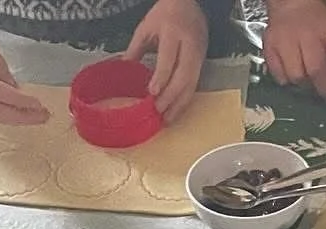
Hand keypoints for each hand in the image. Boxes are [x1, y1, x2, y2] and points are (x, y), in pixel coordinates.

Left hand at [128, 0, 208, 121]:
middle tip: (158, 112)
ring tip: (166, 119)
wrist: (190, 5)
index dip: (162, 77)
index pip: (169, 58)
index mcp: (173, 32)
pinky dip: (184, 102)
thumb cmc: (165, 15)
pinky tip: (175, 112)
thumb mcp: (147, 27)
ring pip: (191, 85)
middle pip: (183, 76)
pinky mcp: (202, 64)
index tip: (152, 93)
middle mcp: (189, 45)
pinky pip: (194, 87)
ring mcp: (198, 56)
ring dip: (179, 105)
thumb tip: (123, 70)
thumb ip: (136, 49)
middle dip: (171, 97)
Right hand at [263, 0, 325, 102]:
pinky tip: (293, 75)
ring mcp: (286, 39)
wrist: (291, 3)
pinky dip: (287, 80)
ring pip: (297, 76)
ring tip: (310, 82)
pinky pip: (279, 75)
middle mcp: (308, 33)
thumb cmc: (320, 22)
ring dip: (305, 85)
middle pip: (317, 70)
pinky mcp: (270, 46)